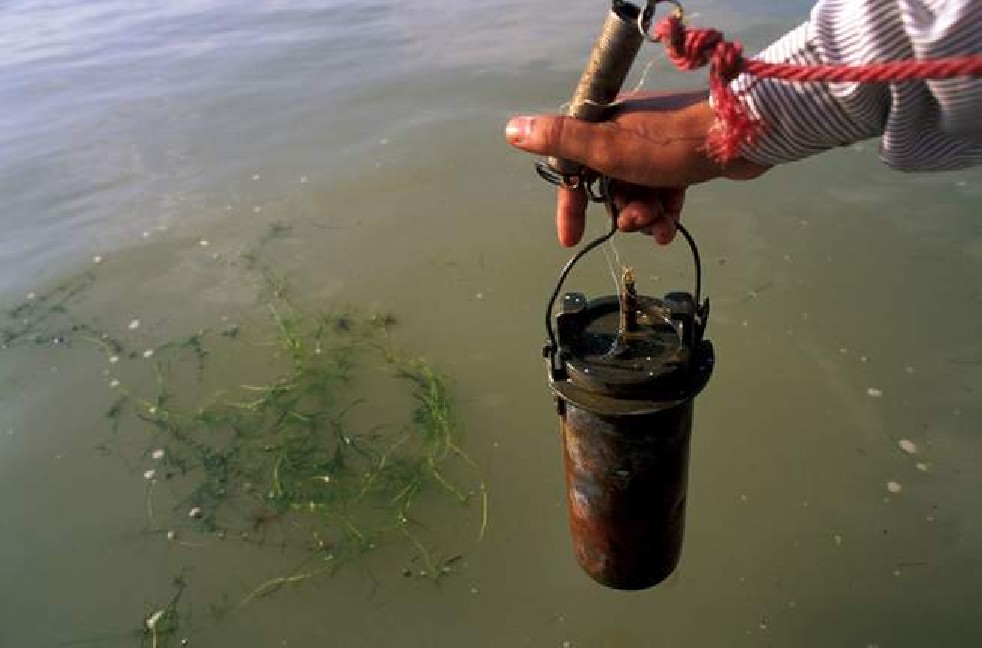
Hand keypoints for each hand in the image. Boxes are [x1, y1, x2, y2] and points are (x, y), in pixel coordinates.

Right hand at [504, 90, 768, 245]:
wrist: (741, 136)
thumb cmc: (670, 144)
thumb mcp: (608, 147)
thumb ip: (561, 140)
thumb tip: (512, 129)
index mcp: (604, 126)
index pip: (573, 169)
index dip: (570, 205)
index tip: (569, 238)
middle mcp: (626, 134)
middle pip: (608, 188)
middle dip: (620, 211)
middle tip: (637, 218)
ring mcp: (654, 148)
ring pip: (636, 195)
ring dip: (644, 216)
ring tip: (659, 220)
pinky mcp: (680, 161)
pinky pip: (662, 196)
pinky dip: (664, 214)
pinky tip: (670, 228)